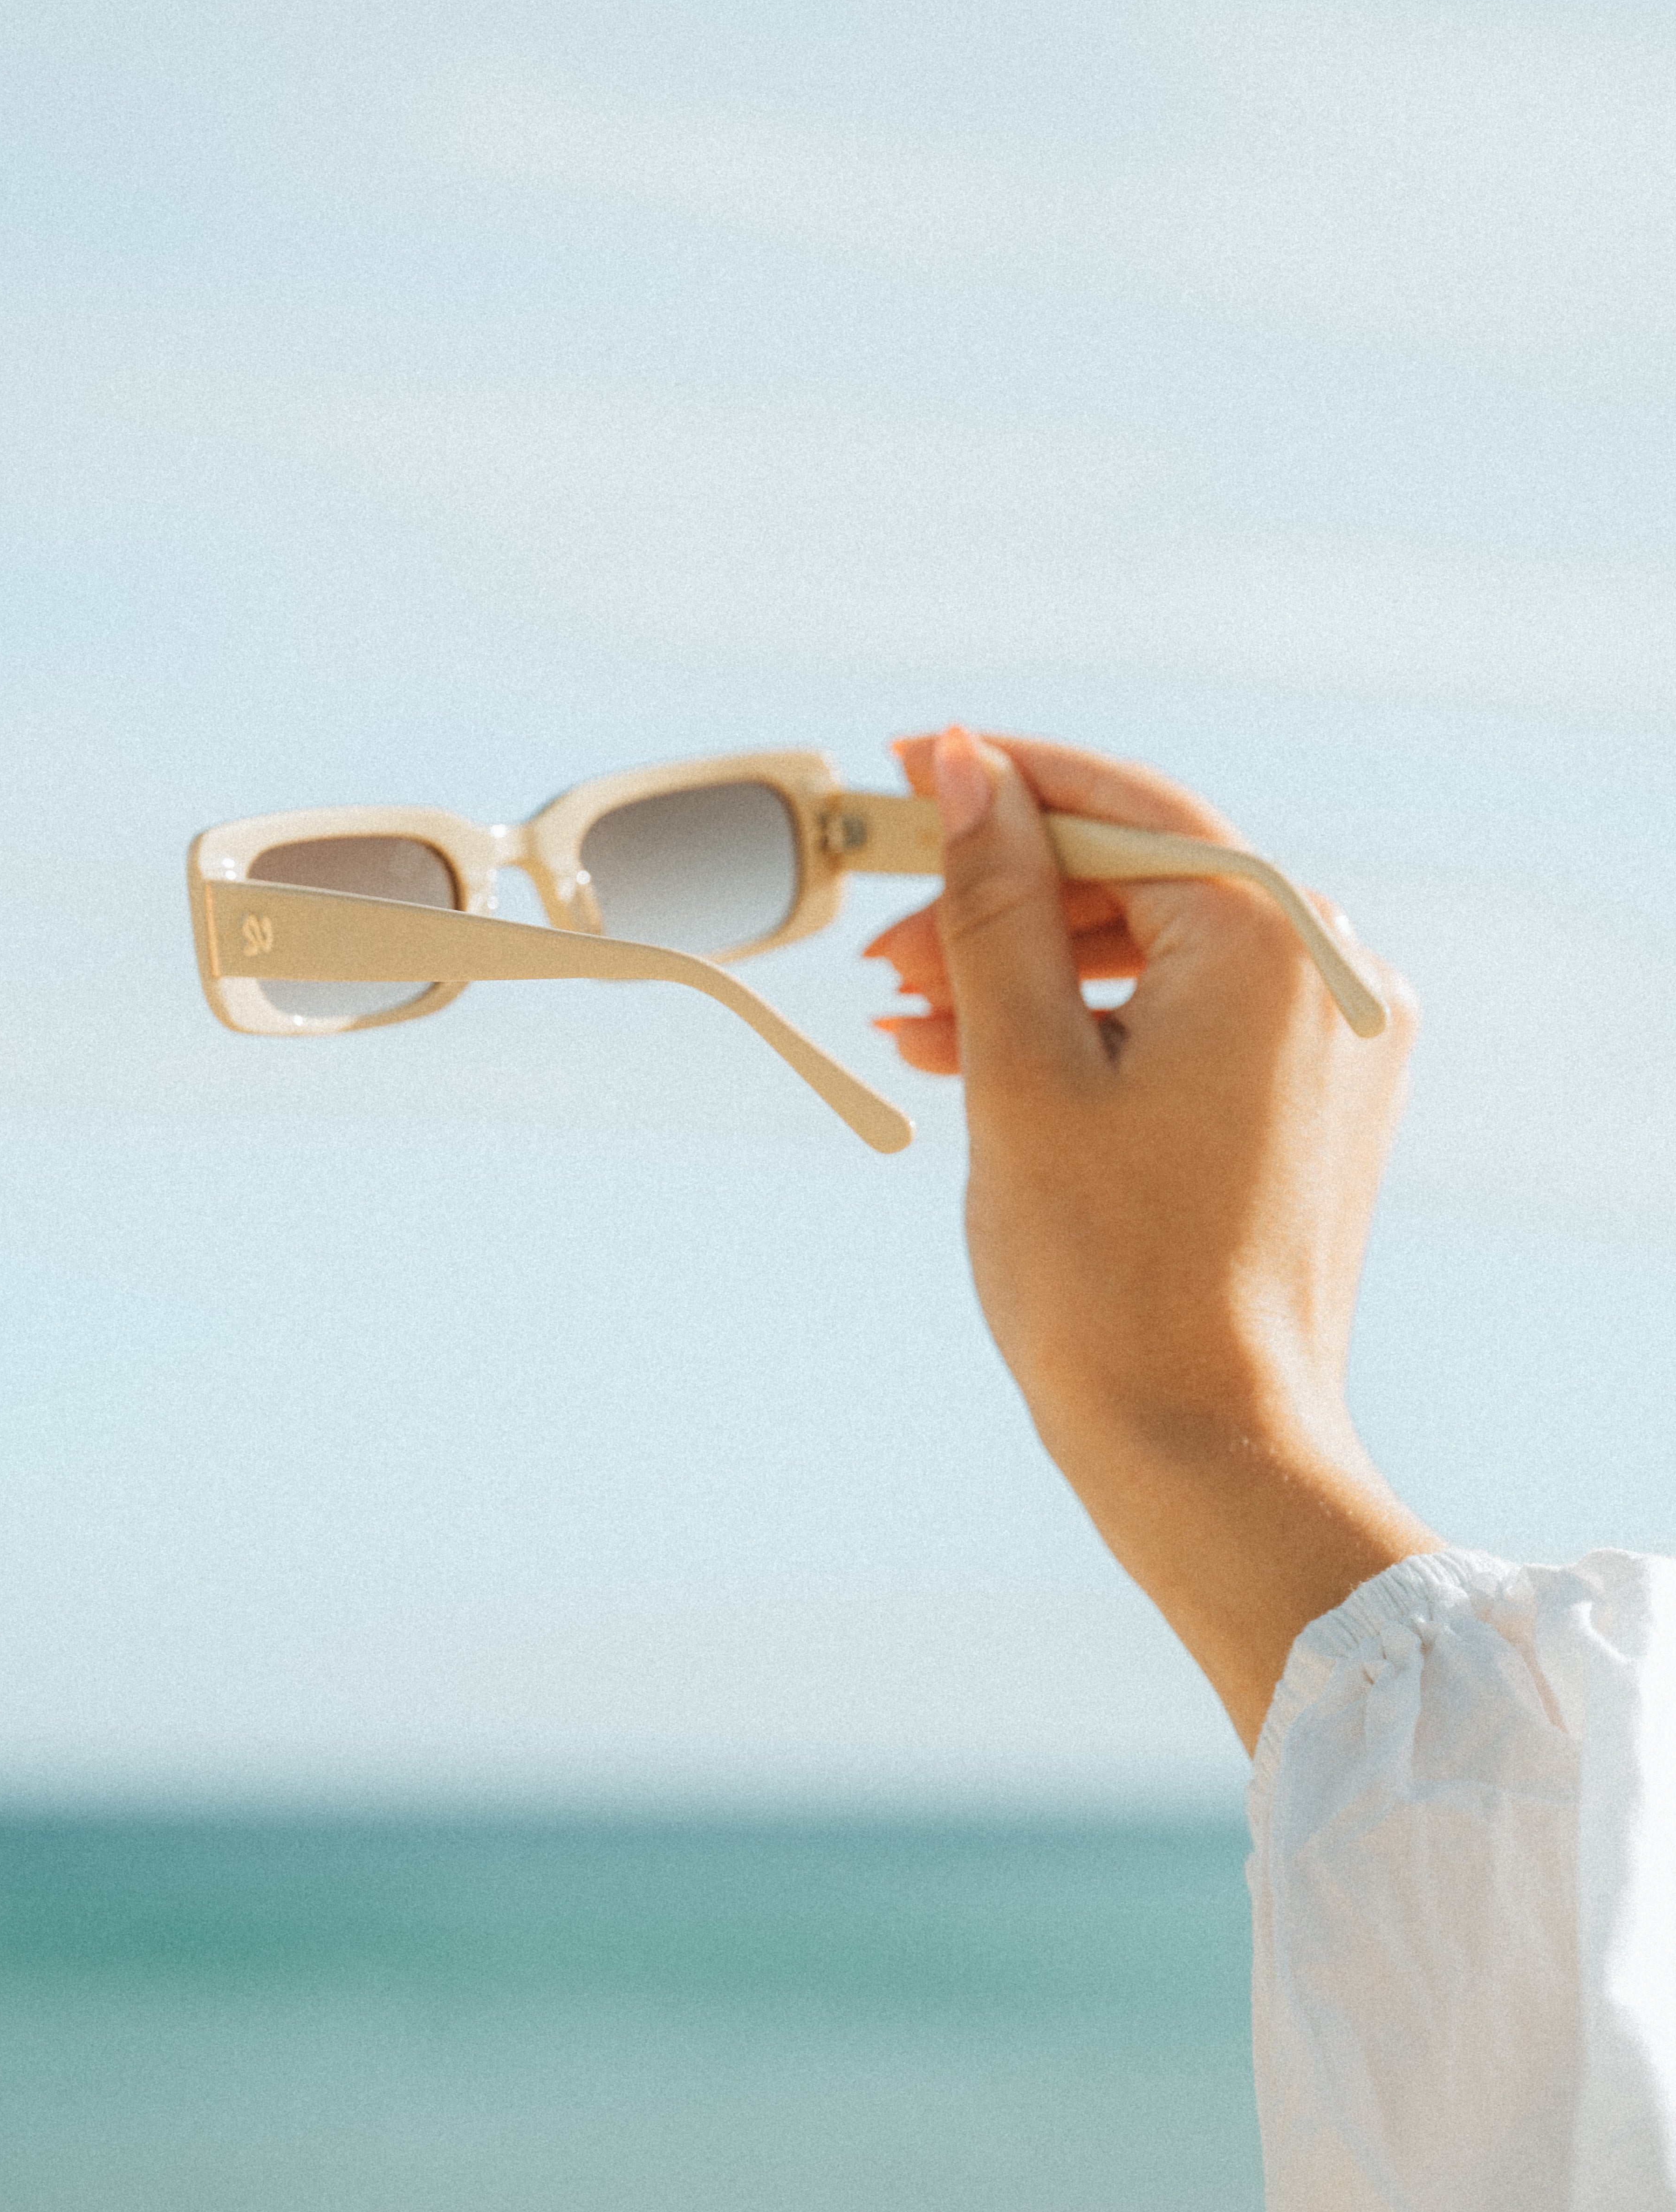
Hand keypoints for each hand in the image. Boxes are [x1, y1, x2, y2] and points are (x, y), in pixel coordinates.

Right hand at [867, 727, 1438, 1751]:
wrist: (1206, 1451)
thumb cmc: (1105, 1274)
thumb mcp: (1022, 1068)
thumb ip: (995, 899)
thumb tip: (964, 760)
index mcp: (1274, 943)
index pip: (1120, 804)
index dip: (998, 781)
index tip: (897, 767)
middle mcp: (1330, 973)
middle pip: (1138, 874)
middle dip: (998, 898)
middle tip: (879, 939)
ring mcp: (1333, 1042)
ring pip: (1153, 950)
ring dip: (1026, 968)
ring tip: (908, 1015)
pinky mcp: (1312, 1104)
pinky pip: (1185, 1019)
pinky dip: (1085, 1027)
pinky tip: (977, 1057)